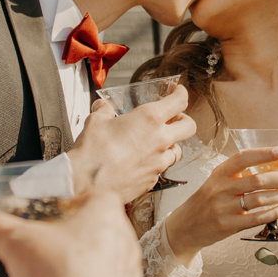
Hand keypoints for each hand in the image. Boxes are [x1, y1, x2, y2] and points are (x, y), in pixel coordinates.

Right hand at [0, 192, 143, 276]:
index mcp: (104, 210)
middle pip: (84, 230)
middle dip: (58, 241)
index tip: (35, 220)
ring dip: (70, 269)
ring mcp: (127, 272)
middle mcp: (122, 238)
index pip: (79, 197)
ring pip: (93, 262)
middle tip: (35, 252)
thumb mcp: (14, 244)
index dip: (55, 208)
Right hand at [69, 89, 196, 205]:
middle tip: (172, 118)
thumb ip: (104, 111)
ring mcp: (159, 162)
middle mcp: (160, 140)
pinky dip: (156, 162)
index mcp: (149, 118)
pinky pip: (162, 168)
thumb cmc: (92, 153)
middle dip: (183, 120)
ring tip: (155, 142)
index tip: (176, 91)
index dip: (180, 93)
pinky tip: (141, 161)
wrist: (87, 185)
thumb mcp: (96, 121)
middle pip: (189, 126)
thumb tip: (104, 107)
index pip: (180, 100)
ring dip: (170, 144)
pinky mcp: (153, 180)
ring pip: (178, 150)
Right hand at [165, 147, 277, 259]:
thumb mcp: (216, 182)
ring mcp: (224, 208)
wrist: (184, 227)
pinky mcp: (228, 226)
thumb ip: (238, 175)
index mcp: (219, 173)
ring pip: (260, 199)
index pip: (244, 158)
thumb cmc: (205, 202)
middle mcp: (221, 188)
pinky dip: (275, 212)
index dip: (264, 153)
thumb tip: (273, 167)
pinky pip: (257, 218)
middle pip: (258, 180)